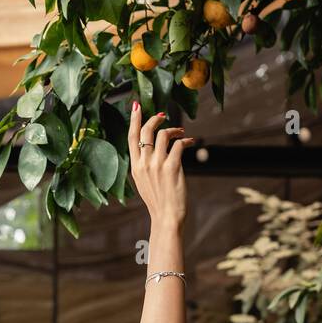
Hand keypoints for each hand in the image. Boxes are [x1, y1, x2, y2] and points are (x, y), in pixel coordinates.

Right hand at [127, 101, 193, 227]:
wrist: (166, 217)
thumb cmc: (158, 201)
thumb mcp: (143, 182)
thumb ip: (143, 165)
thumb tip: (150, 149)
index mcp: (135, 167)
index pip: (131, 137)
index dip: (133, 119)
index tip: (136, 105)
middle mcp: (144, 163)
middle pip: (146, 131)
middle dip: (155, 119)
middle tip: (163, 116)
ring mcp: (158, 164)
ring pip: (163, 135)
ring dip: (174, 129)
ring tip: (180, 132)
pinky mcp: (173, 167)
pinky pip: (179, 144)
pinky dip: (186, 140)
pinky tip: (190, 142)